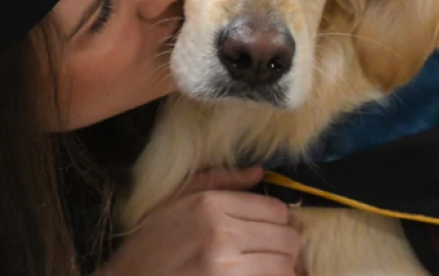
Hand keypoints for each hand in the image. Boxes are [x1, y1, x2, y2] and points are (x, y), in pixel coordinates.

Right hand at [99, 167, 302, 275]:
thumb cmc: (151, 241)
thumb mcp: (177, 199)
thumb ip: (219, 180)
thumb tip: (259, 172)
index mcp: (210, 205)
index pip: (276, 210)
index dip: (278, 221)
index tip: (268, 229)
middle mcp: (221, 234)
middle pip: (287, 238)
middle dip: (284, 246)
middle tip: (270, 251)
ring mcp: (224, 268)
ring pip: (284, 266)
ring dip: (280, 268)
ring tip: (263, 267)